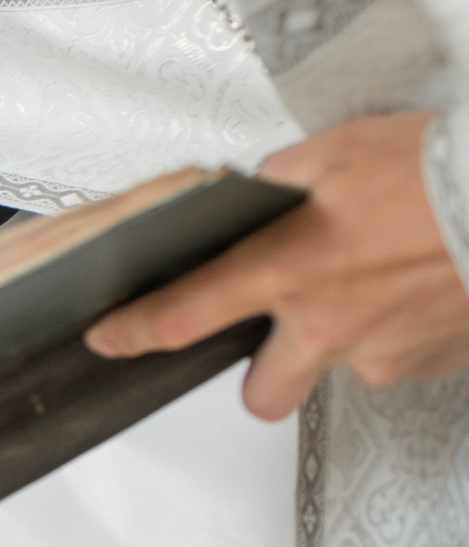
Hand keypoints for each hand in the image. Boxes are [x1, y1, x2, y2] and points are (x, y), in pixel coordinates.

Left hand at [87, 113, 468, 418]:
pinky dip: (395, 333)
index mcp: (288, 270)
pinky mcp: (429, 364)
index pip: (182, 317)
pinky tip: (415, 288)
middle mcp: (327, 327)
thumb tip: (262, 195)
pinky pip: (393, 360)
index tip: (110, 339)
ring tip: (373, 288)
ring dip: (339, 345)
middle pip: (260, 395)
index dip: (134, 334)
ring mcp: (381, 354)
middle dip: (259, 375)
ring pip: (336, 373)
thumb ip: (282, 181)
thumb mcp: (338, 152)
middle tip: (274, 334)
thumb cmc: (439, 169)